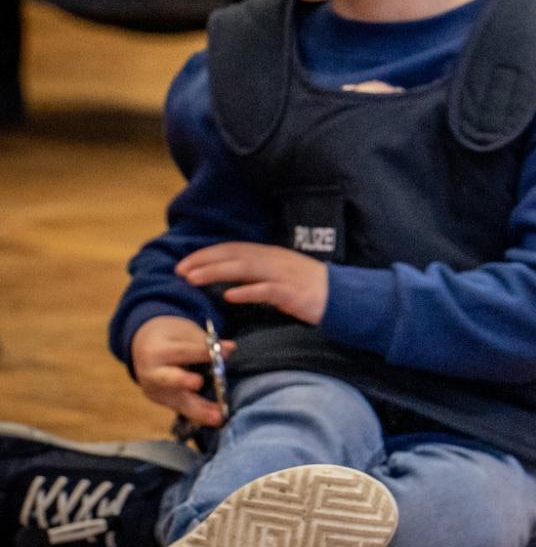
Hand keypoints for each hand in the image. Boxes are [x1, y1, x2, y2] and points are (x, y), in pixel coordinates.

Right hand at [130, 315, 233, 427]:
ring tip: (218, 417)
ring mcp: (156, 390)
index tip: (228, 350)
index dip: (204, 352)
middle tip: (198, 383)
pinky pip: (182, 408)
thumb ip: (204, 344)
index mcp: (156, 351)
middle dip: (183, 381)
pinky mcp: (162, 401)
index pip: (182, 352)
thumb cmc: (170, 338)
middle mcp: (152, 373)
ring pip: (178, 401)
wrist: (144, 347)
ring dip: (199, 410)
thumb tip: (228, 349)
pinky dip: (199, 414)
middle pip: (169, 379)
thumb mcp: (184, 333)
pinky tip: (215, 419)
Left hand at [176, 242, 328, 324]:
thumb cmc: (311, 289)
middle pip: (233, 256)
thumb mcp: (282, 275)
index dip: (207, 254)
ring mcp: (284, 275)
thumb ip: (259, 274)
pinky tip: (230, 296)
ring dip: (216, 273)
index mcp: (271, 254)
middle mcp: (275, 260)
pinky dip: (247, 292)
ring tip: (193, 279)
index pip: (233, 248)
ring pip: (244, 269)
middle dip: (203, 261)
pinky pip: (266, 291)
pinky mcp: (293, 293)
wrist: (345, 298)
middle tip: (179, 270)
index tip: (185, 262)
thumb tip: (232, 279)